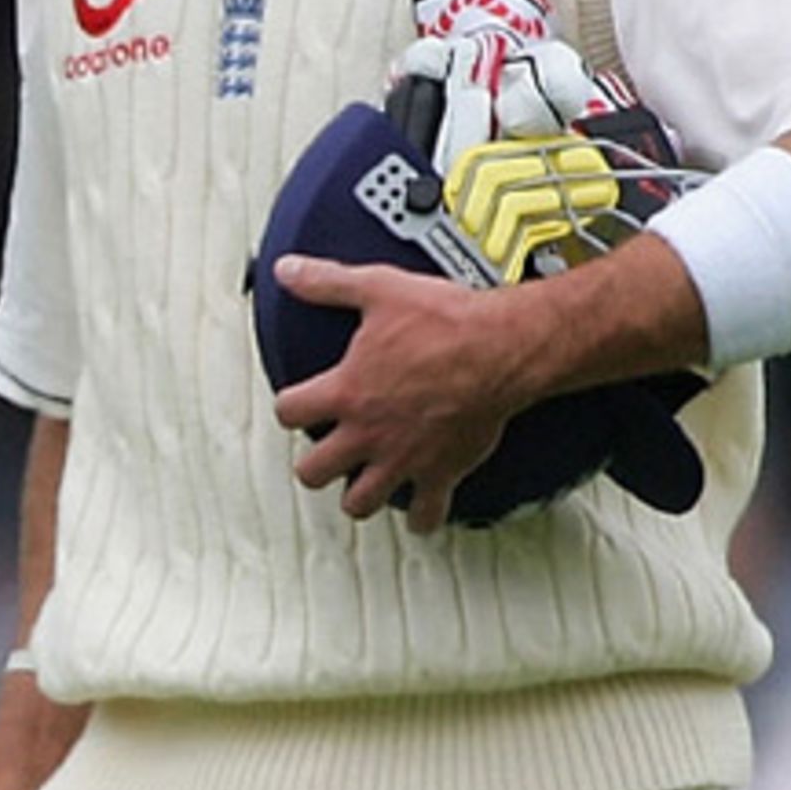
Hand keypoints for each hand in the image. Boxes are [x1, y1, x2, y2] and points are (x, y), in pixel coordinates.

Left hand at [274, 255, 519, 533]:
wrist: (500, 348)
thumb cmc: (447, 322)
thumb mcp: (378, 289)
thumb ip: (328, 283)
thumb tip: (290, 272)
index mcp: (348, 391)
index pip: (290, 412)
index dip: (289, 408)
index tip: (296, 405)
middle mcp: (368, 432)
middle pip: (314, 471)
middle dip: (314, 465)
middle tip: (323, 455)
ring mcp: (403, 458)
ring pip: (360, 502)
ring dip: (357, 496)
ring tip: (360, 486)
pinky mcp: (441, 472)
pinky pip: (427, 513)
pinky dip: (422, 517)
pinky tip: (420, 512)